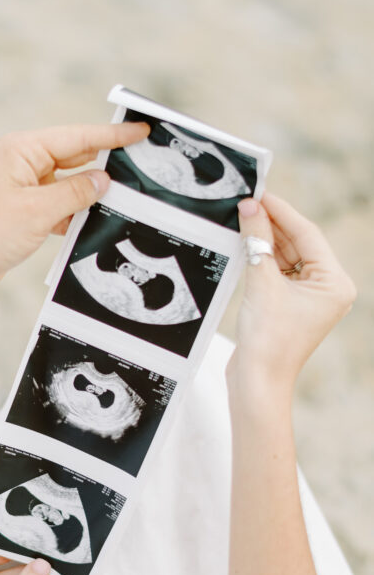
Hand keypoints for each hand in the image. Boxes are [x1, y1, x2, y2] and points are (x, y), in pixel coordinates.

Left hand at [0, 121, 149, 295]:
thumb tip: (104, 180)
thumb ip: (75, 193)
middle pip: (76, 155)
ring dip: (91, 191)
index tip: (141, 130)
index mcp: (23, 150)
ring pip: (70, 182)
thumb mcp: (38, 213)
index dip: (112, 135)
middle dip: (106, 160)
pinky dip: (76, 211)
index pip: (78, 137)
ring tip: (126, 193)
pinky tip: (96, 220)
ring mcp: (24, 185)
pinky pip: (60, 203)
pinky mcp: (25, 208)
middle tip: (142, 160)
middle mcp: (23, 162)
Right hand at [229, 193, 355, 396]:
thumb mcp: (262, 283)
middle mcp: (328, 288)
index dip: (281, 211)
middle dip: (271, 224)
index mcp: (335, 283)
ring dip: (263, 241)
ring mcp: (309, 297)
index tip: (258, 192)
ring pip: (286, 256)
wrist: (256, 382)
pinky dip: (261, 259)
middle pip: (298, 243)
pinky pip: (277, 272)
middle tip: (245, 202)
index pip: (307, 234)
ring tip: (240, 219)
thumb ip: (257, 241)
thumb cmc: (267, 340)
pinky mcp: (290, 305)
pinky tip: (243, 244)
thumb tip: (251, 207)